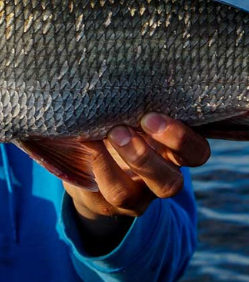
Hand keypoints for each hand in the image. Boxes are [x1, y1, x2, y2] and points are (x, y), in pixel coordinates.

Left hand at [64, 113, 209, 253]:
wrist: (88, 166)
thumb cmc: (116, 126)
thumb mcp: (130, 115)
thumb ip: (134, 104)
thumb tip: (122, 77)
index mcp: (173, 154)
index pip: (196, 152)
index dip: (180, 138)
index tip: (151, 116)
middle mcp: (160, 179)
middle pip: (171, 182)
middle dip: (147, 156)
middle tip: (122, 130)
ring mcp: (135, 197)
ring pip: (131, 194)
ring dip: (119, 164)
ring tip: (106, 136)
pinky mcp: (108, 205)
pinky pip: (105, 193)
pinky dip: (96, 166)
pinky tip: (85, 143)